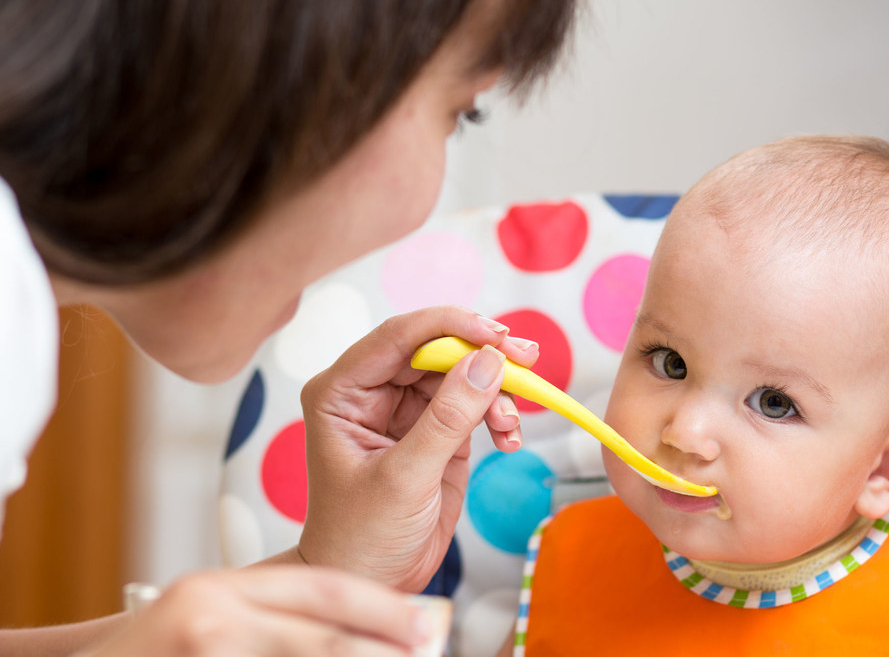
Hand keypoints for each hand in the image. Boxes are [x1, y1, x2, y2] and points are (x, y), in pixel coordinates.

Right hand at [86, 567, 436, 655]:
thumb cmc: (157, 653)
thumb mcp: (212, 615)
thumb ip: (276, 614)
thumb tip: (374, 627)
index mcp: (222, 589)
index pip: (324, 589)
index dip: (383, 608)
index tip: (429, 621)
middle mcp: (214, 616)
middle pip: (325, 635)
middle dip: (384, 647)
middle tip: (427, 648)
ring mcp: (208, 651)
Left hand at [296, 307, 537, 591]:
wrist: (372, 583)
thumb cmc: (364, 536)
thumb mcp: (406, 478)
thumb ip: (447, 418)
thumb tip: (488, 361)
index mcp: (341, 392)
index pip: (398, 336)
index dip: (450, 326)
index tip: (496, 334)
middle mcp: (371, 391)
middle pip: (435, 348)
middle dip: (483, 352)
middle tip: (527, 359)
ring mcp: (405, 409)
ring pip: (461, 372)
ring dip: (495, 389)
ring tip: (512, 422)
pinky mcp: (436, 429)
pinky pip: (474, 402)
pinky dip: (497, 413)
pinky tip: (508, 438)